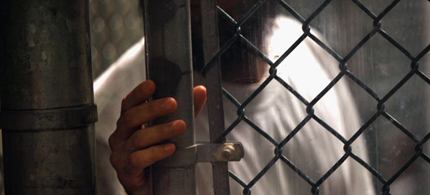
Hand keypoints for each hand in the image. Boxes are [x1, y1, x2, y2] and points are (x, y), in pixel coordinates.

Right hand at [108, 80, 206, 194]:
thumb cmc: (158, 156)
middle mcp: (121, 137)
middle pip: (131, 117)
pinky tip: (170, 149)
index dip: (139, 93)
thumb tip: (199, 91)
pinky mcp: (126, 172)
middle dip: (153, 109)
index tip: (152, 85)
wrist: (153, 187)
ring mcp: (121, 154)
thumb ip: (186, 111)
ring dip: (161, 130)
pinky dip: (156, 152)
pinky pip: (138, 159)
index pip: (129, 104)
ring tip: (180, 126)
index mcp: (129, 124)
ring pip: (138, 138)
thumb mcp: (173, 130)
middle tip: (172, 103)